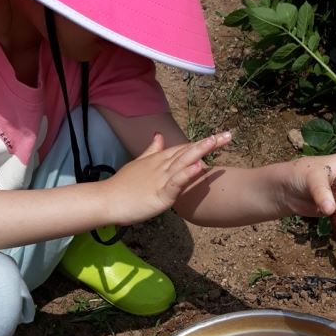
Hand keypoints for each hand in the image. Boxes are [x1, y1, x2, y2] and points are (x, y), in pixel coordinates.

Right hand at [102, 131, 231, 225]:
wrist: (106, 200)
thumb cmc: (122, 186)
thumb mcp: (139, 165)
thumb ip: (151, 151)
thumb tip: (159, 136)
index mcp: (159, 160)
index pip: (183, 148)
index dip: (201, 142)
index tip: (219, 136)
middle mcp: (162, 166)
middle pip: (187, 151)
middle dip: (208, 144)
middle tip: (228, 136)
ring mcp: (161, 179)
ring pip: (183, 162)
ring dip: (200, 151)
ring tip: (216, 142)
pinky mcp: (160, 194)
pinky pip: (175, 183)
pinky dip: (187, 174)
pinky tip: (199, 166)